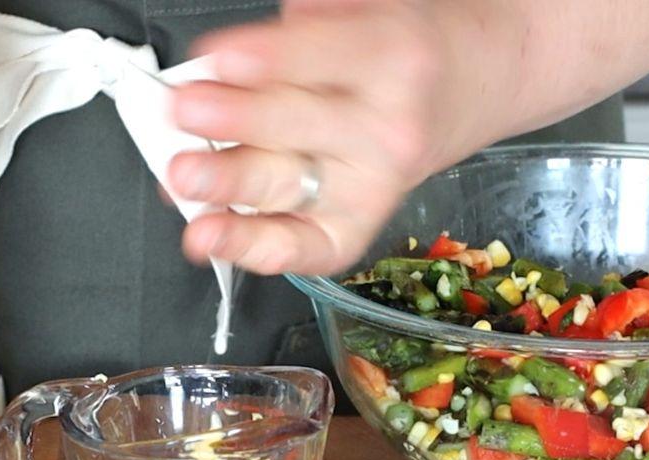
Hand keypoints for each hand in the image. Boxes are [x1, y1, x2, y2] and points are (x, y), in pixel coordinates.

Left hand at [168, 0, 502, 276]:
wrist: (464, 88)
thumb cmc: (394, 51)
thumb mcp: (362, 9)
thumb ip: (303, 28)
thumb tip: (226, 60)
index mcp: (394, 57)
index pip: (327, 56)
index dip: (270, 59)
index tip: (220, 58)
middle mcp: (387, 130)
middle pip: (302, 125)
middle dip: (238, 119)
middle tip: (186, 109)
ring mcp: (369, 188)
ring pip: (290, 188)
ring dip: (230, 185)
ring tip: (185, 177)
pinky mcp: (350, 230)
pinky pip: (300, 248)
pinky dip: (250, 247)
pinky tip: (211, 236)